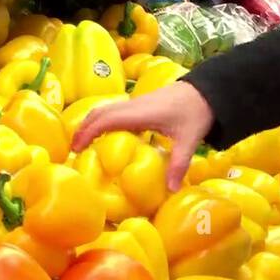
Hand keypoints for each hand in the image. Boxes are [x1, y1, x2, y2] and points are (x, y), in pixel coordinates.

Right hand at [71, 82, 214, 191]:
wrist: (207, 90)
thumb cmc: (196, 112)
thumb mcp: (189, 140)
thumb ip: (179, 165)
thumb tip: (171, 189)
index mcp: (140, 114)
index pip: (105, 120)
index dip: (88, 132)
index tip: (77, 148)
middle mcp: (133, 106)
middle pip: (98, 113)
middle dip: (82, 129)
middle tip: (72, 149)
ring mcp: (135, 102)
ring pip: (104, 109)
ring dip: (90, 123)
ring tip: (82, 142)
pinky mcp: (139, 103)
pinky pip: (112, 110)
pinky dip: (101, 121)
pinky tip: (102, 134)